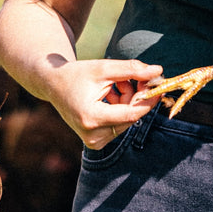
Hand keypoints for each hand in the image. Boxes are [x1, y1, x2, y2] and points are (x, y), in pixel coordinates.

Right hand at [46, 57, 163, 149]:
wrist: (53, 85)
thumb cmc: (77, 74)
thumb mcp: (104, 68)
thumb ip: (132, 70)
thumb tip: (158, 71)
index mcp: (92, 118)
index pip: (131, 114)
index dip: (148, 100)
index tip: (159, 85)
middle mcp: (93, 136)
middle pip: (130, 116)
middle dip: (135, 95)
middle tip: (127, 77)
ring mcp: (94, 142)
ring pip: (127, 120)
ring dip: (126, 101)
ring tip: (110, 85)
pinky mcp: (96, 142)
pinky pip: (119, 124)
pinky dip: (119, 108)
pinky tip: (107, 96)